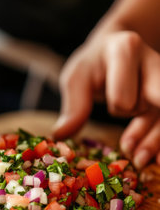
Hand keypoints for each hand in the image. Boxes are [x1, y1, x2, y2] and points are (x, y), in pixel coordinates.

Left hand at [53, 30, 159, 167]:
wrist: (115, 48)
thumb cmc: (93, 65)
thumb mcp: (77, 78)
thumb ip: (74, 105)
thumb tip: (59, 135)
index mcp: (126, 50)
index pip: (124, 92)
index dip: (119, 105)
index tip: (113, 104)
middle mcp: (152, 63)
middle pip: (159, 99)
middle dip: (153, 129)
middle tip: (139, 153)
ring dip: (154, 142)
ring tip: (138, 160)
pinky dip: (157, 142)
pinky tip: (155, 160)